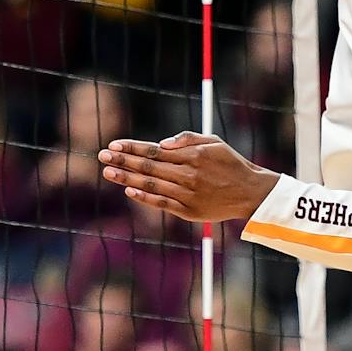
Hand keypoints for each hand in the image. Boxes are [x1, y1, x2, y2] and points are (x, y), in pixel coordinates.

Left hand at [98, 133, 278, 223]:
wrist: (249, 192)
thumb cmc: (229, 163)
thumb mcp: (213, 142)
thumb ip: (188, 139)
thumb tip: (162, 143)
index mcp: (193, 155)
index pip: (155, 150)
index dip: (133, 148)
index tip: (114, 144)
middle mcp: (188, 175)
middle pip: (149, 167)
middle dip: (123, 161)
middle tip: (102, 156)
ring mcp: (187, 195)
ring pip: (151, 185)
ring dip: (127, 179)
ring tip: (108, 173)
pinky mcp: (189, 211)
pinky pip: (162, 204)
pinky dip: (144, 198)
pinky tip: (129, 192)